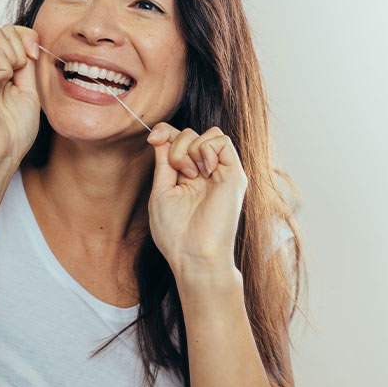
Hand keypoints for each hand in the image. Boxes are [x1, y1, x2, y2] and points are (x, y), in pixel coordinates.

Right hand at [0, 25, 39, 170]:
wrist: (1, 153)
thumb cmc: (13, 130)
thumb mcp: (28, 89)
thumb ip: (26, 63)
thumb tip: (29, 39)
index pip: (7, 32)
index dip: (25, 37)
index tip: (34, 56)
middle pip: (1, 29)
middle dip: (21, 46)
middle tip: (21, 73)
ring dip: (14, 57)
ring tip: (8, 81)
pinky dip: (4, 69)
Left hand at [146, 123, 247, 277]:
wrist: (194, 255)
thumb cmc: (175, 232)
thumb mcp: (161, 191)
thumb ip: (163, 161)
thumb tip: (161, 135)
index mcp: (188, 175)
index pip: (179, 139)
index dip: (165, 132)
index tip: (153, 139)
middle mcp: (206, 171)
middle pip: (191, 133)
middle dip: (176, 145)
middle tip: (179, 173)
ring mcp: (221, 172)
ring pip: (209, 133)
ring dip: (191, 148)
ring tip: (191, 175)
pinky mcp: (234, 174)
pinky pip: (222, 140)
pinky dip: (207, 148)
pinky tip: (204, 170)